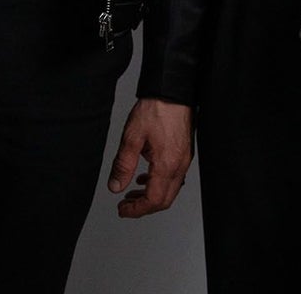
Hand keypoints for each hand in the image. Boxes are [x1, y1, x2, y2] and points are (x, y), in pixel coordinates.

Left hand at [107, 98, 192, 217]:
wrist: (173, 91)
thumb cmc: (156, 109)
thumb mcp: (132, 137)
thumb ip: (123, 165)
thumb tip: (115, 187)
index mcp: (166, 165)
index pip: (153, 200)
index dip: (136, 210)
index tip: (122, 210)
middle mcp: (179, 166)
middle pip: (164, 201)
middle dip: (144, 207)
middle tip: (126, 205)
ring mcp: (184, 161)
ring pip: (170, 191)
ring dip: (151, 196)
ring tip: (133, 193)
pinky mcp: (185, 154)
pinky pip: (174, 178)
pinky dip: (159, 184)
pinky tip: (147, 176)